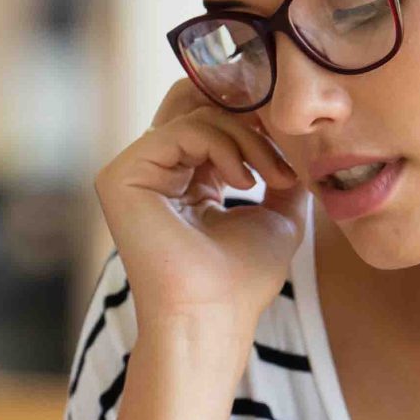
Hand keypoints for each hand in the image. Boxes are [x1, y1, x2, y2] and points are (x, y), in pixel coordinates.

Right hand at [94, 80, 307, 329]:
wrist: (215, 314)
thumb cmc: (243, 279)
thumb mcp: (279, 214)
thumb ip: (280, 171)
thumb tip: (300, 143)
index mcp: (182, 181)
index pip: (211, 119)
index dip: (253, 119)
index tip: (293, 142)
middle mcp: (153, 173)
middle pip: (196, 104)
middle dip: (248, 117)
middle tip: (281, 146)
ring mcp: (133, 173)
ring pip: (195, 115)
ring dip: (247, 139)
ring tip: (271, 177)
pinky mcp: (120, 176)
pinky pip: (180, 131)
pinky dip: (223, 146)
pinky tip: (244, 181)